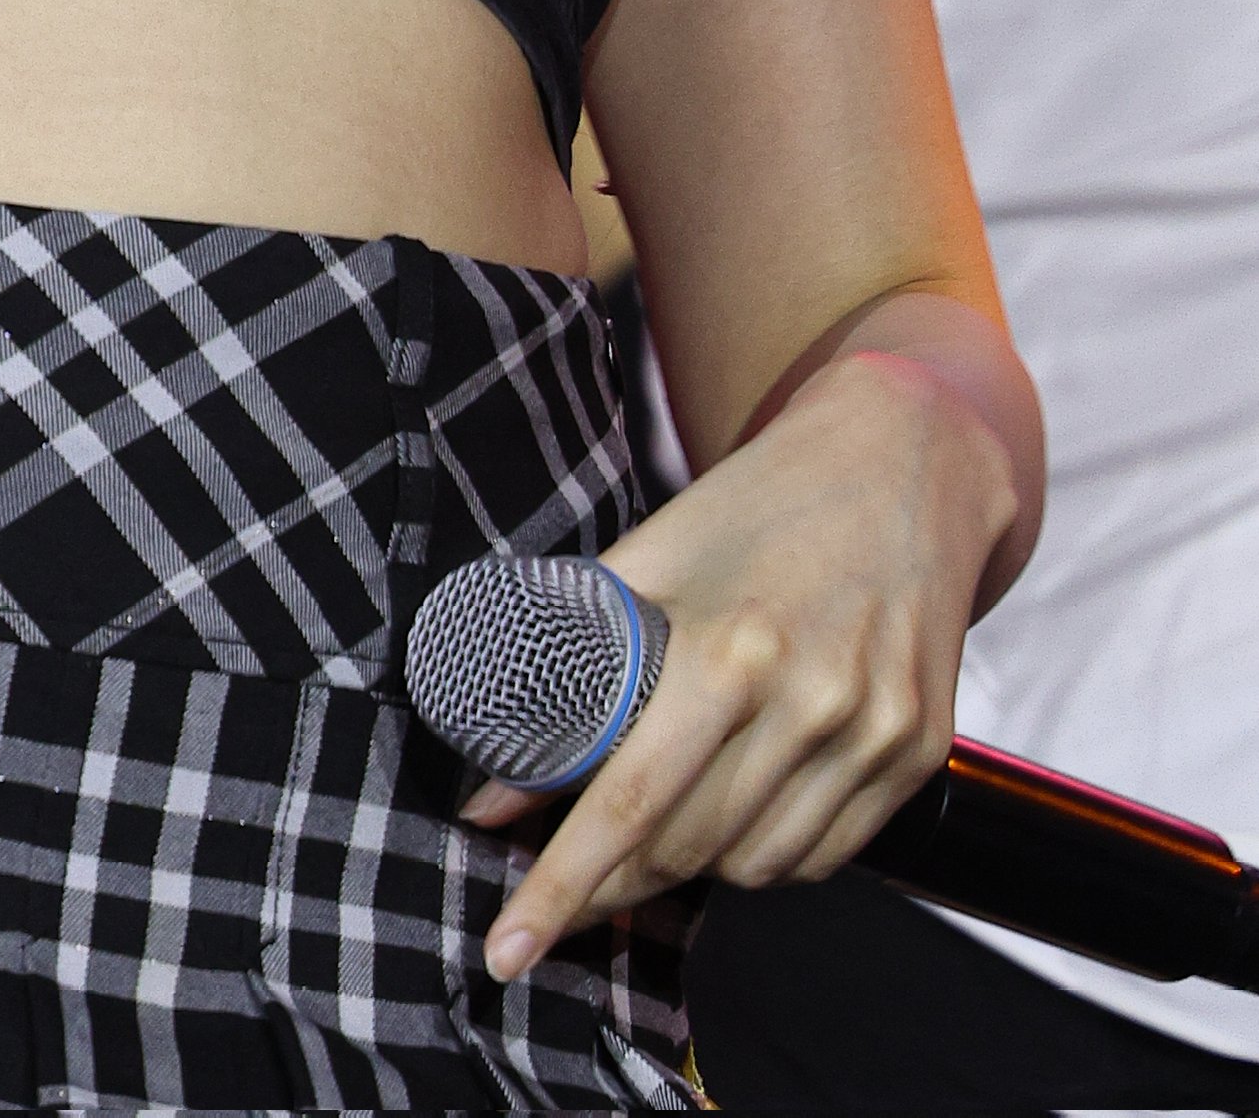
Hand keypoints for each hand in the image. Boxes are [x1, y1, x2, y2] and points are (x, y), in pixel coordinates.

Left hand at [466, 347, 1018, 982]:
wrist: (903, 462)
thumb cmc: (759, 505)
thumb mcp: (655, 553)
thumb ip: (572, 658)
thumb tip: (496, 780)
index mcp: (731, 650)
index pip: (628, 805)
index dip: (562, 888)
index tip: (507, 950)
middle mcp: (810, 704)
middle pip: (687, 849)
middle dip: (610, 886)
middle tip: (562, 892)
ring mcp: (873, 736)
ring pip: (754, 866)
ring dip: (688, 869)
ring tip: (652, 830)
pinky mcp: (917, 753)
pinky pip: (824, 855)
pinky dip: (765, 856)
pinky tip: (735, 814)